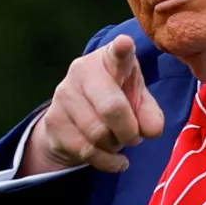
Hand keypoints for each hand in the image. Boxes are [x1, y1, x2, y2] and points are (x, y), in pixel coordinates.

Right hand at [19, 34, 164, 175]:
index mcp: (110, 59)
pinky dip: (107, 161)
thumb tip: (151, 130)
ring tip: (118, 141)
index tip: (124, 43)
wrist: (74, 119)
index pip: (117, 53)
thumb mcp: (138, 102)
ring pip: (99, 133)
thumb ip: (150, 114)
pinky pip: (86, 150)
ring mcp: (64, 94)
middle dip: (129, 131)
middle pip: (112, 108)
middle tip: (135, 137)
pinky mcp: (53, 120)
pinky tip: (115, 159)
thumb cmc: (116, 100)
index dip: (122, 49)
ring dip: (116, 145)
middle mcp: (82, 71)